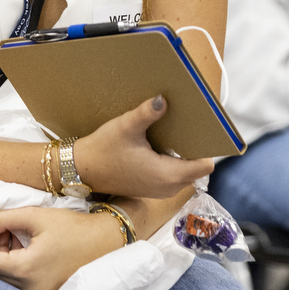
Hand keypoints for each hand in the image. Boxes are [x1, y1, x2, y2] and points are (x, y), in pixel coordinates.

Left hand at [0, 206, 124, 289]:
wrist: (105, 241)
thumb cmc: (72, 227)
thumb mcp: (35, 216)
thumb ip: (4, 218)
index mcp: (26, 269)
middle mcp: (31, 288)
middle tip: (9, 228)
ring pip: (8, 277)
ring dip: (7, 256)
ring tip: (21, 235)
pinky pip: (22, 282)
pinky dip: (20, 265)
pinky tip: (31, 247)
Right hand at [74, 96, 213, 199]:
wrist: (83, 169)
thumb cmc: (104, 150)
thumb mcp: (126, 127)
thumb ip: (147, 113)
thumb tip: (164, 99)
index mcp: (167, 175)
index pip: (205, 166)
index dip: (205, 148)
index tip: (201, 132)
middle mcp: (168, 187)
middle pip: (197, 168)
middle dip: (194, 150)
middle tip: (186, 128)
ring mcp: (160, 190)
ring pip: (186, 172)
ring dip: (183, 156)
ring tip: (173, 134)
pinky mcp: (152, 188)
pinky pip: (173, 176)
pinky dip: (172, 162)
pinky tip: (160, 145)